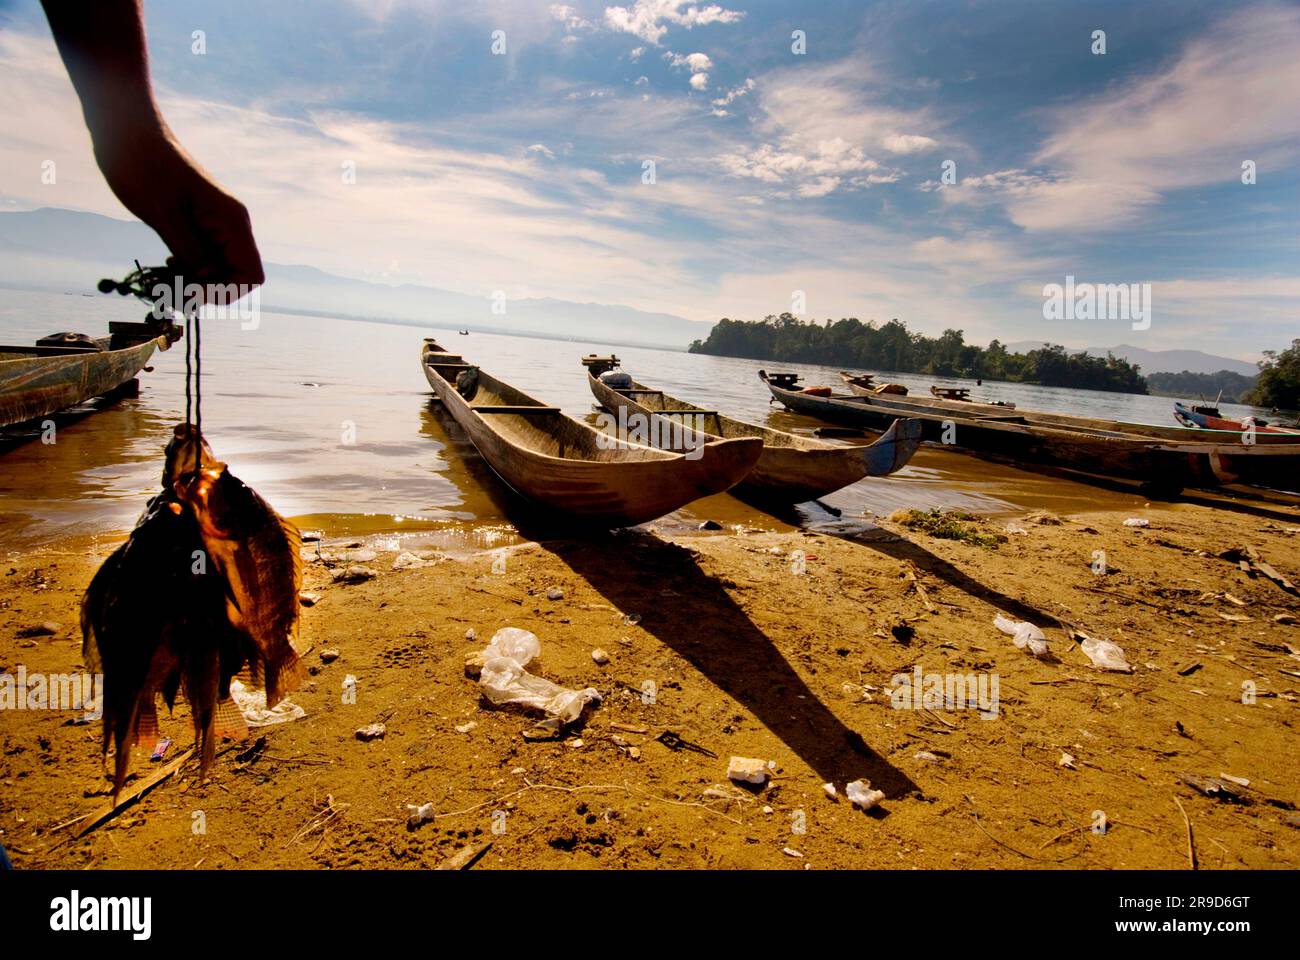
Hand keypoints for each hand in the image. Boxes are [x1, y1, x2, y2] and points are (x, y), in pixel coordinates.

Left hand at [95, 119, 263, 295]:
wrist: (127, 128)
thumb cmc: (142, 164)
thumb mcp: (164, 214)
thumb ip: (190, 252)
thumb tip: (207, 282)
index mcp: (231, 221)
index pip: (250, 275)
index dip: (225, 292)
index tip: (190, 291)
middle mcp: (231, 224)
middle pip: (236, 275)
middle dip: (207, 290)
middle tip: (171, 292)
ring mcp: (216, 222)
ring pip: (219, 268)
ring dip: (195, 281)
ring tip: (164, 281)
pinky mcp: (199, 220)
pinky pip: (204, 255)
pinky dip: (187, 268)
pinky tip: (165, 266)